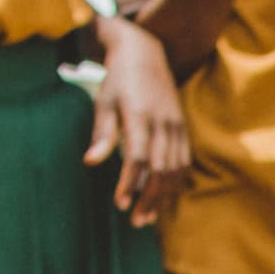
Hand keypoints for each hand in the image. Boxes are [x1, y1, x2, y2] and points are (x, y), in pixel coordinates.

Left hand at [91, 18, 191, 224]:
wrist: (145, 52)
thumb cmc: (118, 78)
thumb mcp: (103, 101)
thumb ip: (102, 133)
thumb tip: (91, 162)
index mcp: (141, 115)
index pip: (138, 157)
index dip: (130, 183)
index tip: (120, 204)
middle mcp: (163, 122)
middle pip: (161, 169)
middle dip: (149, 198)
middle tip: (135, 221)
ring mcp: (176, 125)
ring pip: (175, 169)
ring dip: (163, 196)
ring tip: (148, 217)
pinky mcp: (182, 128)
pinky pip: (183, 161)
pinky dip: (175, 182)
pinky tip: (163, 197)